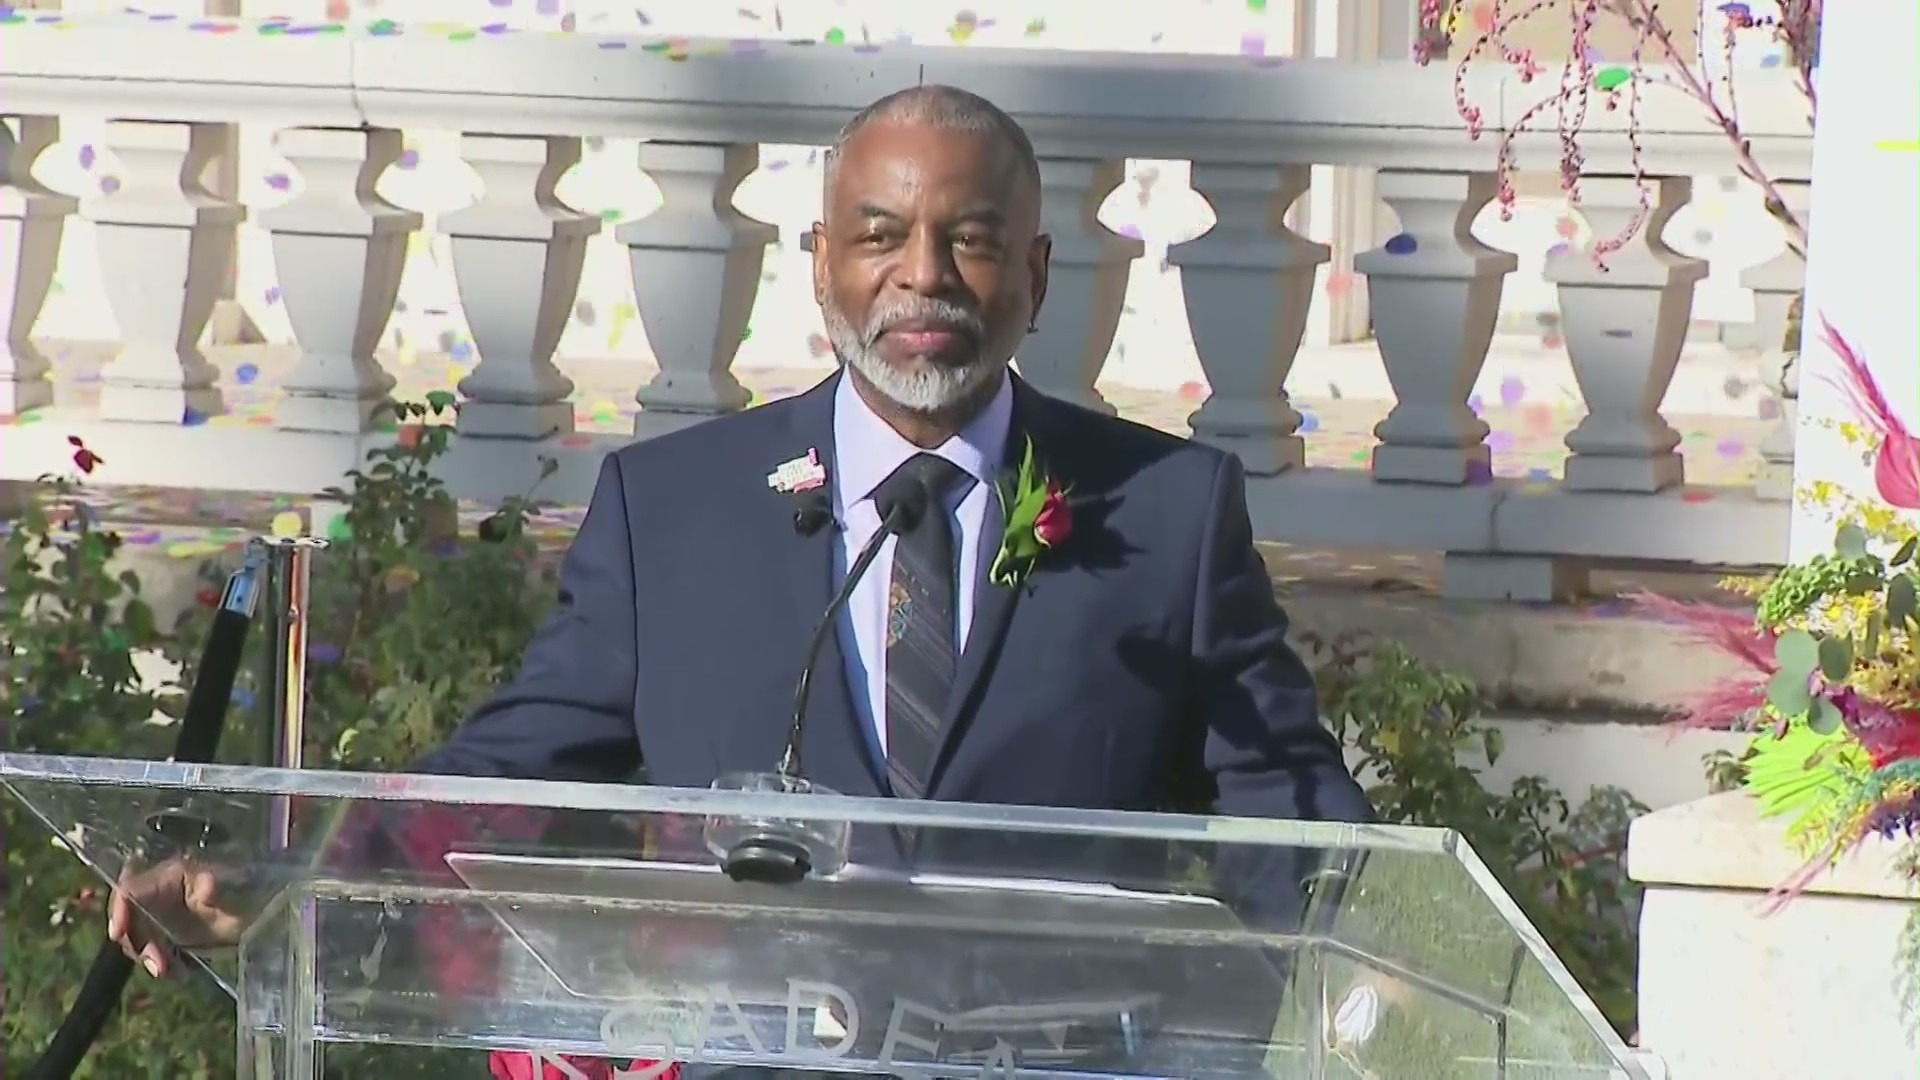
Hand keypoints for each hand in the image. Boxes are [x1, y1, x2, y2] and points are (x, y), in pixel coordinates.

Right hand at [106, 857, 247, 977]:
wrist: (259, 913)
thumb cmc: (248, 893)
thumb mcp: (236, 891)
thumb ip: (219, 889)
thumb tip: (207, 884)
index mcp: (169, 876)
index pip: (131, 890)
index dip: (119, 909)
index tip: (118, 934)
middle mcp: (157, 894)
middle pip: (129, 919)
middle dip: (139, 944)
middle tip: (160, 967)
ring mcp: (159, 915)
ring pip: (138, 939)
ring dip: (151, 958)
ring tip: (175, 972)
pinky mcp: (165, 934)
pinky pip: (152, 951)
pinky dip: (162, 964)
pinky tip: (182, 972)